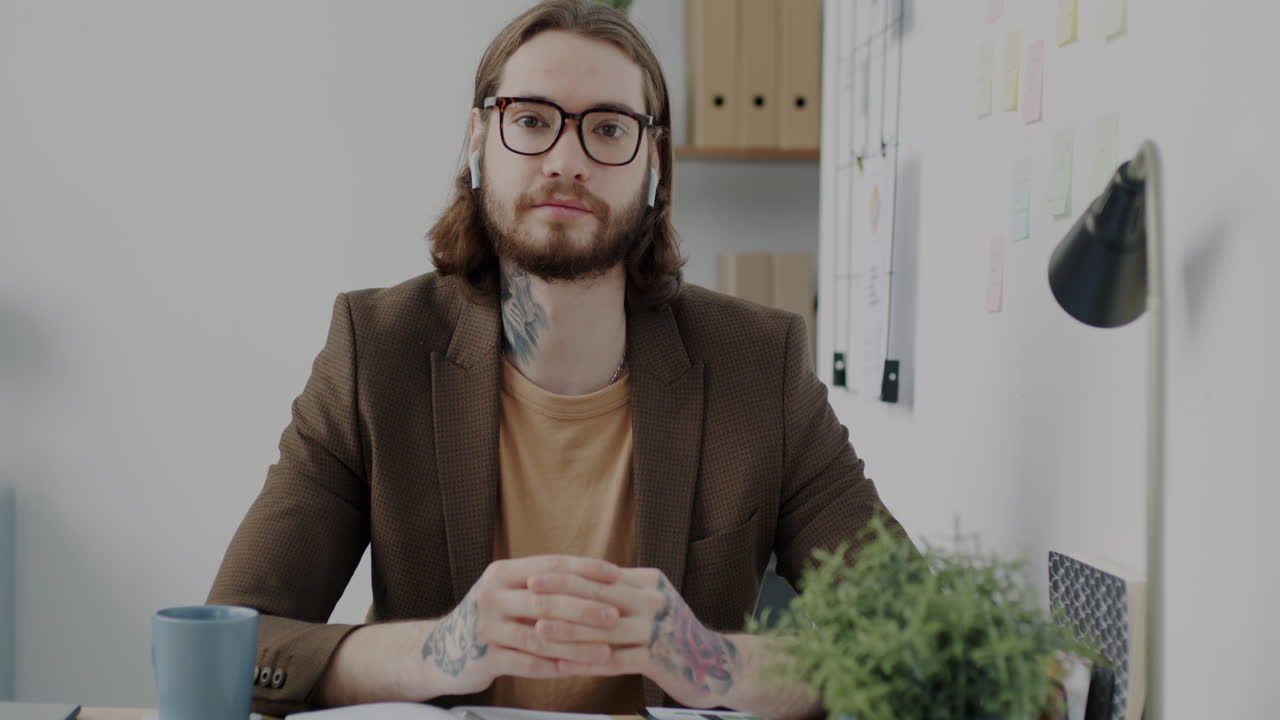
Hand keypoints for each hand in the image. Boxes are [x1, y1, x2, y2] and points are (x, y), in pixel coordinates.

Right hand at [417, 555, 624, 696]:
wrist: (440, 650)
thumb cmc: (489, 618)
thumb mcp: (508, 591)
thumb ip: (543, 585)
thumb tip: (597, 579)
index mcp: (502, 573)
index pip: (551, 566)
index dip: (585, 569)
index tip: (615, 575)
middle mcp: (491, 595)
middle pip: (547, 599)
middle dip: (585, 608)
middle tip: (614, 616)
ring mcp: (486, 628)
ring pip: (539, 636)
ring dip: (576, 645)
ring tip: (604, 651)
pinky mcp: (483, 658)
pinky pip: (525, 664)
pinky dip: (553, 667)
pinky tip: (576, 670)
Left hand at [526, 567, 740, 708]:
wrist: (715, 664)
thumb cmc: (673, 633)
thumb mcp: (651, 602)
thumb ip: (620, 591)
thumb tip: (576, 578)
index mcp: (649, 582)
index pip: (600, 574)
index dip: (566, 574)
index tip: (535, 573)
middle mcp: (654, 601)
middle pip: (599, 596)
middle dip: (560, 593)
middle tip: (529, 592)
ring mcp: (657, 630)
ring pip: (603, 630)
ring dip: (568, 631)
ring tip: (538, 631)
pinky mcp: (659, 660)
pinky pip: (615, 661)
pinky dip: (586, 663)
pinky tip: (563, 665)